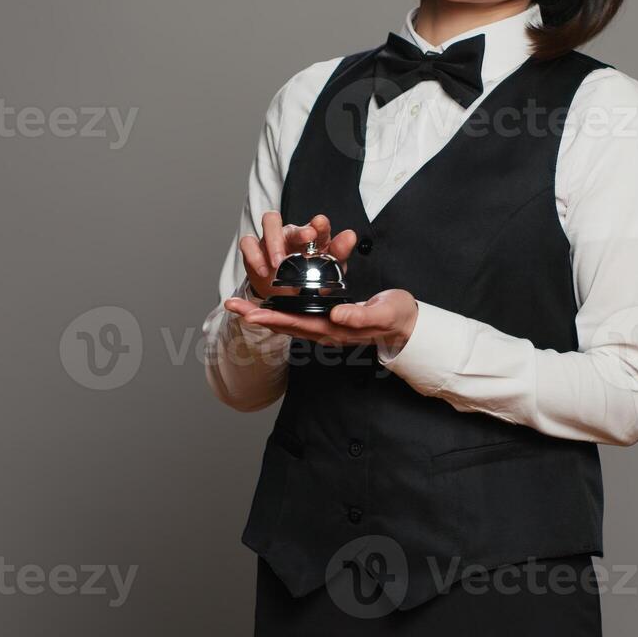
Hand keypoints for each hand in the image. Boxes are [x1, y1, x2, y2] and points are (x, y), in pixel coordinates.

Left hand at [224, 287, 419, 351]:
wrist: (407, 326)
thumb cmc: (397, 316)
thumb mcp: (384, 311)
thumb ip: (361, 316)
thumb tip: (335, 315)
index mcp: (335, 329)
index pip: (296, 324)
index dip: (271, 318)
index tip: (248, 314)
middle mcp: (325, 332)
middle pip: (284, 325)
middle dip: (256, 315)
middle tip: (230, 305)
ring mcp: (325, 328)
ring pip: (287, 322)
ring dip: (262, 314)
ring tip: (239, 305)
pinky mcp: (328, 321)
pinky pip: (297, 317)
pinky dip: (278, 311)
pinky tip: (267, 304)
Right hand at [238, 211, 357, 300]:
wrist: (284, 296)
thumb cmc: (307, 278)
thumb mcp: (327, 271)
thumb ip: (339, 254)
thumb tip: (350, 235)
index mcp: (312, 238)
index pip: (318, 225)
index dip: (320, 224)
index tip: (321, 225)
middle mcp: (291, 234)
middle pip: (293, 222)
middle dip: (298, 231)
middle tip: (305, 239)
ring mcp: (271, 239)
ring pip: (269, 222)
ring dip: (274, 240)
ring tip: (278, 262)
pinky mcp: (254, 249)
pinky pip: (248, 243)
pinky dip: (254, 255)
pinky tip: (263, 270)